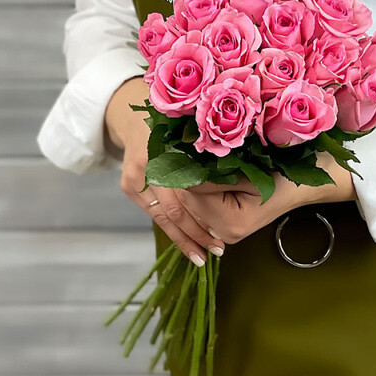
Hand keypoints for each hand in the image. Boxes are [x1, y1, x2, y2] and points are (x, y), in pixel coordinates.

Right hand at [106, 77, 224, 265]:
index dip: (206, 216)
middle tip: (217, 251)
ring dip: (183, 238)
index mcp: (167, 148)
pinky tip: (186, 242)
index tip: (224, 234)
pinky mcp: (129, 186)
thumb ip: (212, 152)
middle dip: (196, 234)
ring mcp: (135, 177)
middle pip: (175, 210)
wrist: (135, 119)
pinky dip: (171, 228)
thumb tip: (247, 176)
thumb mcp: (195, 131)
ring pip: (162, 217)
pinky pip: (153, 213)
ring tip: (201, 256)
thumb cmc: (175, 125)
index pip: (188, 193)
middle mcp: (148, 164)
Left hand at [175, 153, 357, 244]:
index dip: (191, 167)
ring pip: (189, 202)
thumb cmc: (284, 173)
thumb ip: (217, 174)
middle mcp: (223, 234)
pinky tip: (215, 177)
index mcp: (231, 222)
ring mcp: (223, 234)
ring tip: (214, 163)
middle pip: (186, 200)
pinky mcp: (223, 227)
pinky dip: (201, 190)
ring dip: (195, 181)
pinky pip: (199, 206)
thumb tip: (183, 168)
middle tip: (206, 152)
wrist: (305, 184)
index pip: (191, 191)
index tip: (200, 147)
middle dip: (190, 175)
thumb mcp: (252, 170)